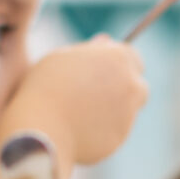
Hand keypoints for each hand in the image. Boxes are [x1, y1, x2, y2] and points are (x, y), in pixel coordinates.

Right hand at [18, 38, 148, 165]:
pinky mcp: (120, 138)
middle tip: (97, 94)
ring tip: (82, 114)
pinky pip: (114, 132)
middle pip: (137, 86)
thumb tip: (106, 40)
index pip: (132, 57)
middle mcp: (131, 84)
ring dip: (114, 110)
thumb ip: (89, 49)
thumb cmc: (45, 88)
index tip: (105, 71)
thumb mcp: (61, 57)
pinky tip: (79, 130)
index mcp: (118, 58)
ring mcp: (129, 113)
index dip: (118, 65)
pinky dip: (102, 131)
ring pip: (128, 111)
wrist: (41, 131)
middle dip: (123, 89)